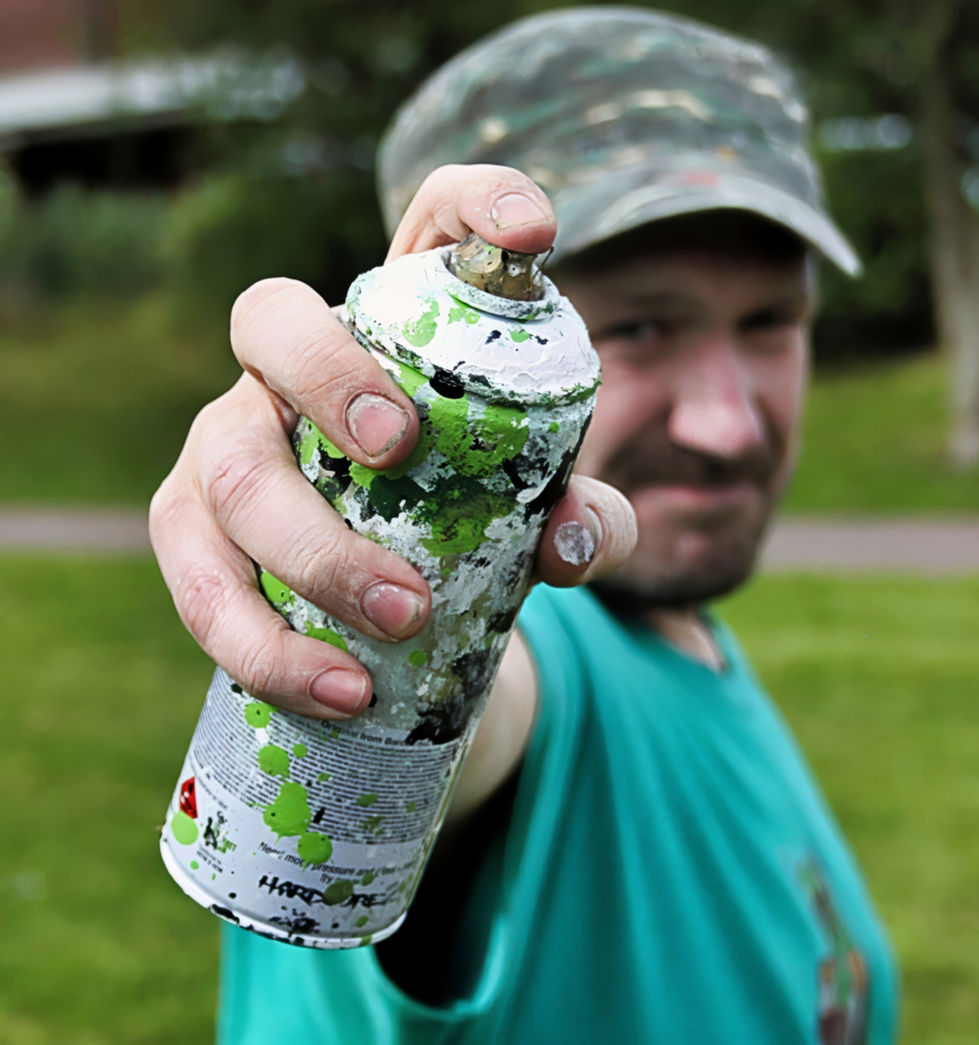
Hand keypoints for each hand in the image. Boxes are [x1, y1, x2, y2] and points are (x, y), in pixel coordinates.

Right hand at [149, 164, 635, 719]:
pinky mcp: (192, 535)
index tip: (536, 236)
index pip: (432, 219)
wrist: (394, 602)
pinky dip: (264, 645)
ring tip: (403, 619)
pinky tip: (339, 689)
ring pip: (228, 470)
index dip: (480, 201)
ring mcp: (227, 442)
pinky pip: (202, 585)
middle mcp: (290, 363)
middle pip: (270, 316)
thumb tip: (572, 539)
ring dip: (311, 550)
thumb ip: (579, 517)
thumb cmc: (465, 521)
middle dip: (325, 375)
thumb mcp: (536, 512)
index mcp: (392, 330)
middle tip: (398, 449)